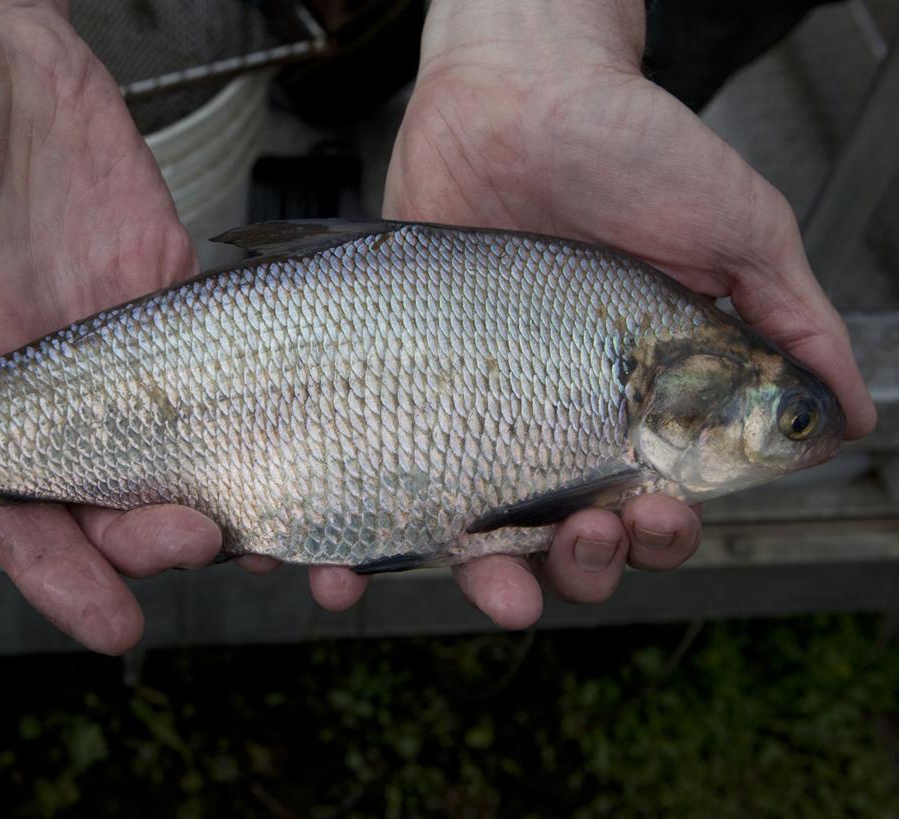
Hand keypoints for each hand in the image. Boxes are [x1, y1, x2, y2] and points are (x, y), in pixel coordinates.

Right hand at [0, 0, 222, 652]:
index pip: (6, 499)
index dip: (56, 570)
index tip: (111, 623)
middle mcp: (45, 371)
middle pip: (102, 491)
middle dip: (149, 540)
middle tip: (199, 548)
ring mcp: (116, 335)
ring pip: (173, 445)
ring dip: (218, 494)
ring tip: (269, 534)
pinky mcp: (172, 288)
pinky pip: (221, 368)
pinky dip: (258, 415)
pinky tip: (301, 447)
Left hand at [317, 0, 876, 623]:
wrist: (518, 90)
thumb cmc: (630, 151)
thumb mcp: (737, 230)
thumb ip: (790, 324)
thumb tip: (849, 415)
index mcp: (632, 405)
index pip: (649, 508)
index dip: (656, 534)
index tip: (652, 512)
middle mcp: (550, 420)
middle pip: (566, 543)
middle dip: (580, 568)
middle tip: (582, 539)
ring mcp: (470, 410)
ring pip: (474, 536)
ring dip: (483, 584)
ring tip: (492, 589)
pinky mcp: (399, 389)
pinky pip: (380, 477)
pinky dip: (362, 540)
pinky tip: (343, 570)